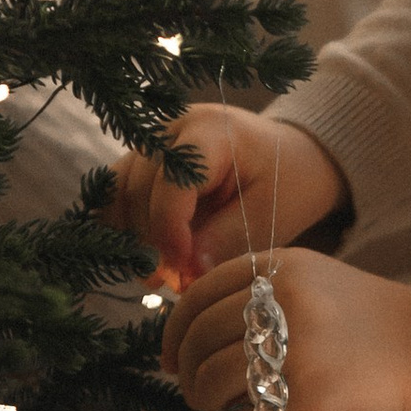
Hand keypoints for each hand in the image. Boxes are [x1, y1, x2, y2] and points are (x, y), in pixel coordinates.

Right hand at [114, 106, 346, 287]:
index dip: (169, 232)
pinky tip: (144, 255)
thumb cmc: (290, 180)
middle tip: (171, 283)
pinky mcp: (144, 157)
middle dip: (150, 241)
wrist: (293, 154)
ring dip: (131, 236)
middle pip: (138, 187)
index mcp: (211, 131)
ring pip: (118, 190)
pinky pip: (117, 191)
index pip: (171, 183)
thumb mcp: (271, 213)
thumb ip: (227, 239)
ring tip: (158, 274)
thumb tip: (187, 272)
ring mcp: (153, 140)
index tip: (182, 272)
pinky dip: (124, 225)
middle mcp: (172, 128)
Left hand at [161, 248, 410, 410]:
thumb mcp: (317, 286)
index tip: (173, 358)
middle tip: (196, 393)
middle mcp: (280, 302)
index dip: (175, 331)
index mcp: (280, 268)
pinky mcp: (305, 397)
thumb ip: (263, 299)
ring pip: (210, 378)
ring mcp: (292, 350)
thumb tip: (198, 340)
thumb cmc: (379, 328)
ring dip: (206, 403)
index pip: (197, 295)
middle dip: (187, 372)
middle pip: (197, 338)